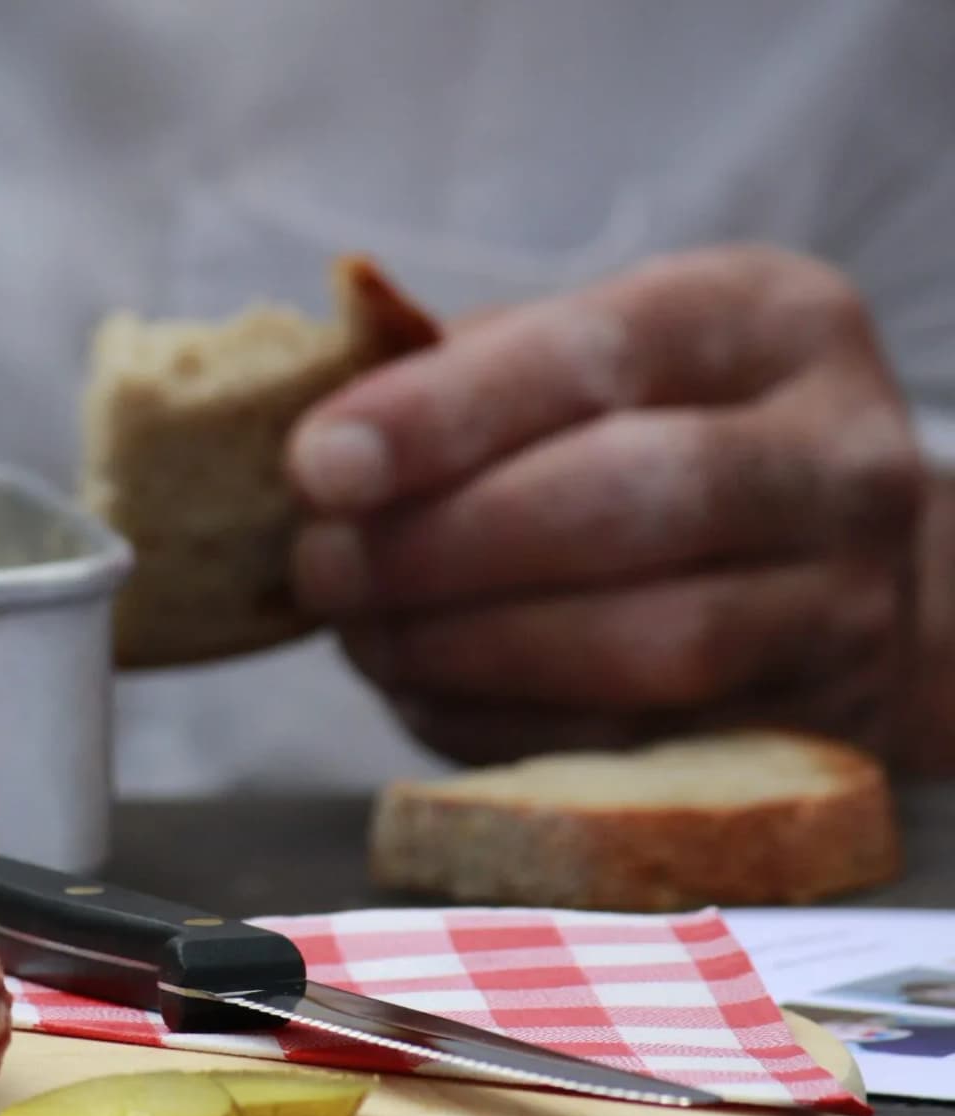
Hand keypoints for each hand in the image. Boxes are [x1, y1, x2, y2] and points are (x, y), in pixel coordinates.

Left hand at [284, 245, 926, 763]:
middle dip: (443, 545)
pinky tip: (423, 694)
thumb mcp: (596, 357)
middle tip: (323, 567)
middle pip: (633, 499)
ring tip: (366, 635)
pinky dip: (504, 727)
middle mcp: (837, 456)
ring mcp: (842, 603)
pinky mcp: (810, 728)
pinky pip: (641, 745)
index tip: (319, 466)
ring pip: (650, 642)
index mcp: (768, 322)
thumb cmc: (664, 433)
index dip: (443, 416)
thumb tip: (326, 446)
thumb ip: (469, 373)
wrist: (842, 567)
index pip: (599, 353)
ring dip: (469, 649)